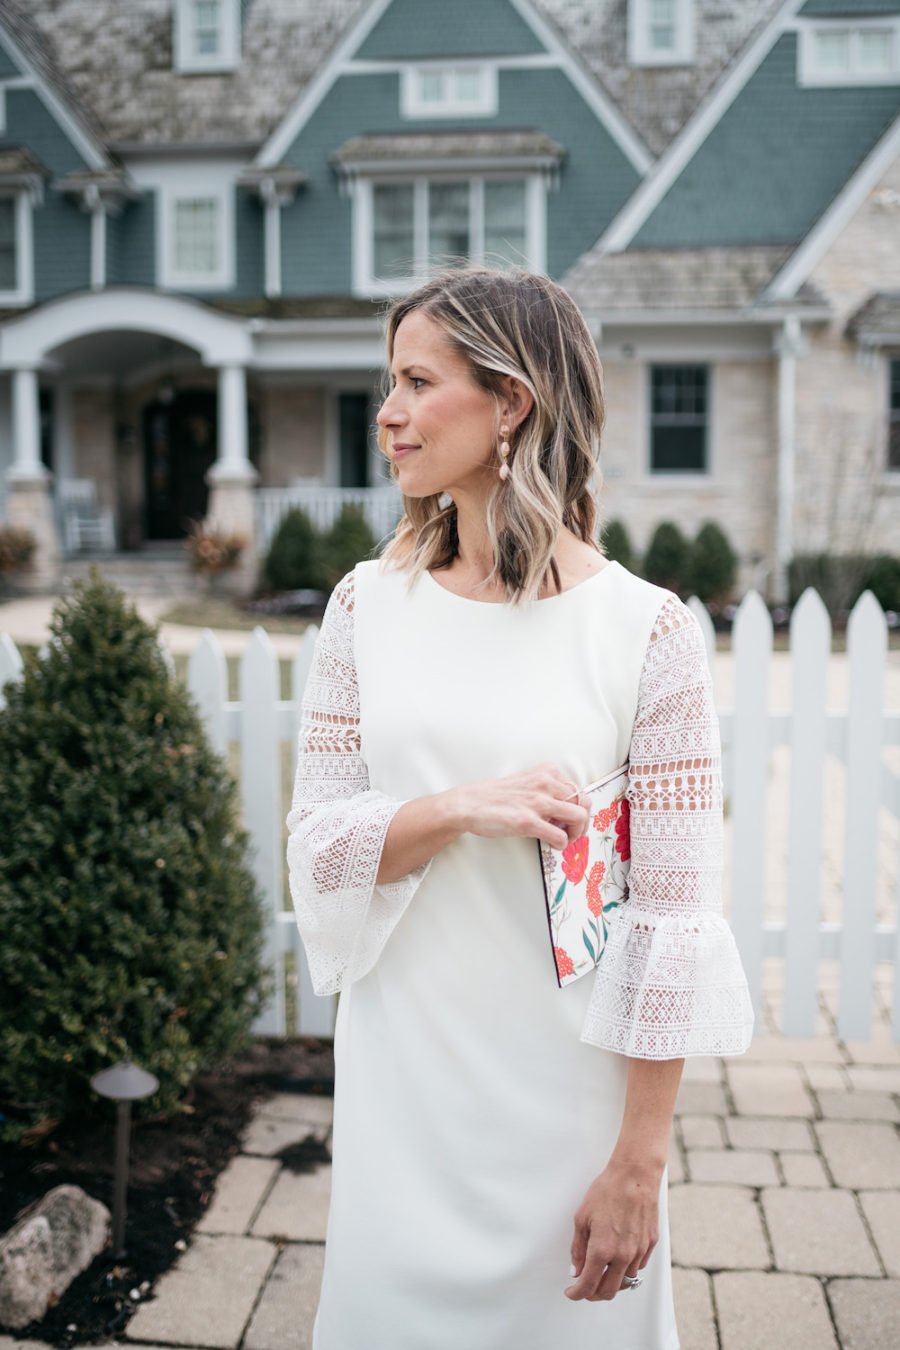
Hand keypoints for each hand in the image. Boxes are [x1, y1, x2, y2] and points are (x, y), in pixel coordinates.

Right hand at [451, 763, 590, 850]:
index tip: (568, 819)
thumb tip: (566, 810)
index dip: (578, 808)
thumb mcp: (527, 782)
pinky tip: (552, 844)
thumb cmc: (497, 796)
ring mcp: (537, 802)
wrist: (469, 803)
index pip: (579, 790)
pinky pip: (560, 836)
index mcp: (547, 772)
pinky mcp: (528, 822)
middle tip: (572, 831)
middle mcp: (545, 783)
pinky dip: (562, 844)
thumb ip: (548, 790)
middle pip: (584, 803)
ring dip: (577, 833)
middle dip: (582, 821)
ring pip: (579, 817)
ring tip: (564, 839)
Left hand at [565, 1160, 661, 1301]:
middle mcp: (622, 1256)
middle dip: (594, 1294)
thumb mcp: (582, 1217)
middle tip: (585, 1288)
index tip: (572, 1292)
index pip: (588, 1285)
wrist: (635, 1176)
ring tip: (601, 1272)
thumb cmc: (608, 1191)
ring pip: (625, 1281)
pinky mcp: (650, 1245)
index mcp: (602, 1250)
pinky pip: (637, 1267)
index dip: (577, 1293)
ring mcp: (639, 1252)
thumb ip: (578, 1247)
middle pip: (608, 1291)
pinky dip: (626, 1269)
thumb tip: (576, 1269)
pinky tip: (618, 1258)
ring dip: (611, 1282)